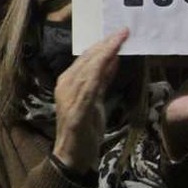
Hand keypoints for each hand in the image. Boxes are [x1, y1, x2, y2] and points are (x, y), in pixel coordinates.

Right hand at [52, 28, 130, 173]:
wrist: (73, 156)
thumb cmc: (84, 129)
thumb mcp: (95, 100)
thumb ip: (102, 80)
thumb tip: (114, 58)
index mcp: (68, 81)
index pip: (86, 58)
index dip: (103, 44)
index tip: (119, 33)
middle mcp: (65, 85)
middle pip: (88, 60)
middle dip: (106, 44)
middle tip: (123, 31)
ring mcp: (69, 97)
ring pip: (89, 69)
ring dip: (105, 53)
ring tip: (119, 41)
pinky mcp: (76, 110)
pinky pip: (89, 86)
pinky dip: (100, 72)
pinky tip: (110, 61)